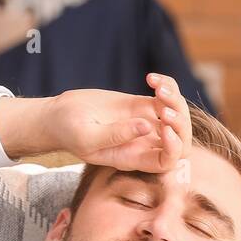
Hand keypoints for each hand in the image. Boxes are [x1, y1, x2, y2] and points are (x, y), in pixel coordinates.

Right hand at [0, 72, 191, 170]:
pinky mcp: (143, 104)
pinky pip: (168, 96)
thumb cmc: (68, 131)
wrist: (60, 115)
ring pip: (178, 115)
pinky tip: (150, 78)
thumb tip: (148, 126)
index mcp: (133, 157)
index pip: (168, 162)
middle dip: (180, 121)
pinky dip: (167, 84)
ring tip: (156, 84)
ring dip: (175, 98)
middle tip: (163, 104)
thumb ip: (116, 135)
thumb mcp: (87, 136)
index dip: (175, 147)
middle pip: (180, 140)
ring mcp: (146, 123)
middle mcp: (143, 143)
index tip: (164, 127)